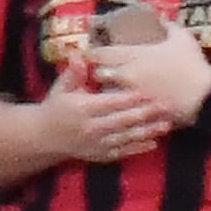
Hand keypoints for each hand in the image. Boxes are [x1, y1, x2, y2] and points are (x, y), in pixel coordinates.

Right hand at [40, 55, 170, 162]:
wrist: (43, 136)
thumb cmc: (57, 107)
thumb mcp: (62, 88)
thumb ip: (74, 73)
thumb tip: (79, 55)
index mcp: (82, 108)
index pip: (110, 102)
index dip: (130, 98)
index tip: (148, 92)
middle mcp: (90, 127)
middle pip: (122, 120)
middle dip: (145, 114)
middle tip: (167, 106)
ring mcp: (96, 143)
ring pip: (126, 137)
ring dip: (147, 132)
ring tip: (167, 124)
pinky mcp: (100, 155)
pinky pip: (122, 152)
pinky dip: (138, 148)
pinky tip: (154, 143)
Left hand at [89, 26, 210, 124]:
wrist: (207, 97)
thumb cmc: (193, 65)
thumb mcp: (184, 39)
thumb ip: (169, 26)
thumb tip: (160, 17)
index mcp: (134, 55)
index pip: (99, 53)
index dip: (92, 53)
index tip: (92, 53)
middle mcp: (127, 75)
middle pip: (98, 74)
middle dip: (97, 73)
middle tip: (100, 72)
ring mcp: (132, 95)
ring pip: (106, 94)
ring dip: (106, 91)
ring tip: (111, 90)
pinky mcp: (139, 111)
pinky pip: (121, 110)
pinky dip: (120, 107)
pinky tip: (124, 106)